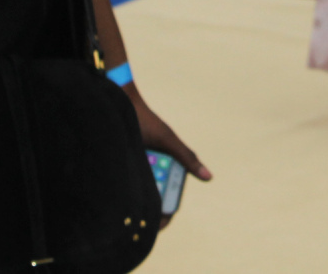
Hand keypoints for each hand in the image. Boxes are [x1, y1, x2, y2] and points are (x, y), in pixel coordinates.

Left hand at [124, 82, 209, 228]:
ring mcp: (135, 169)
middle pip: (153, 196)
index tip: (158, 222)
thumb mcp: (166, 141)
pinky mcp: (122, 167)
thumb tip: (209, 177)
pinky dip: (123, 188)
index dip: (165, 212)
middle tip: (140, 206)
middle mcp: (151, 170)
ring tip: (130, 184)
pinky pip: (123, 184)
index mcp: (167, 166)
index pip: (169, 197)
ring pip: (137, 192)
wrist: (118, 106)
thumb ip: (187, 158)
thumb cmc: (145, 121)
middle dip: (149, 202)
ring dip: (134, 194)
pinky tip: (119, 190)